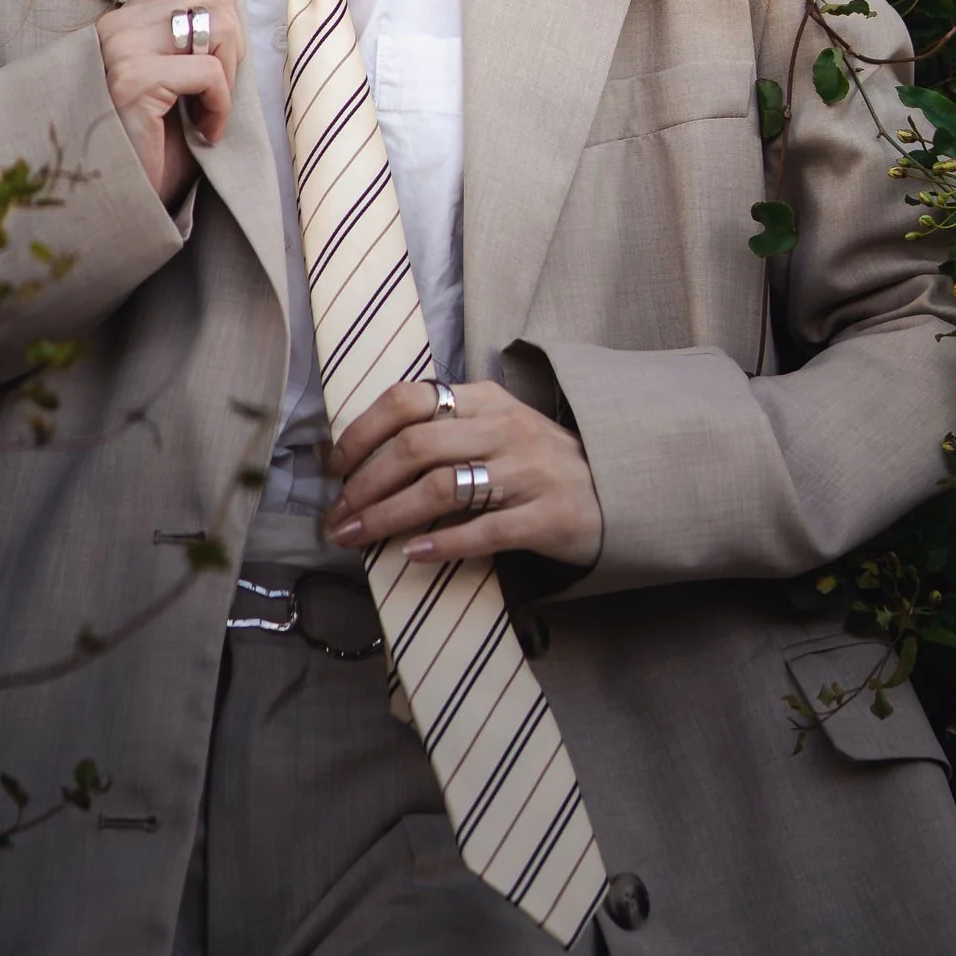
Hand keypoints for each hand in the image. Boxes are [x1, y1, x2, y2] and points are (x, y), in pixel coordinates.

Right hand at [95, 0, 240, 206]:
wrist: (118, 204)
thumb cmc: (152, 149)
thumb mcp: (176, 80)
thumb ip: (190, 36)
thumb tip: (232, 5)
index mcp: (124, 19)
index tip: (214, 54)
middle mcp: (116, 25)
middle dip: (233, 43)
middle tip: (216, 91)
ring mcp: (121, 51)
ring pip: (218, 24)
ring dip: (228, 76)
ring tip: (207, 111)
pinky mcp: (133, 82)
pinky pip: (208, 73)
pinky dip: (219, 107)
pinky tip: (204, 133)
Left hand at [324, 378, 603, 570]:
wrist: (620, 490)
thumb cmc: (540, 464)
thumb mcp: (497, 429)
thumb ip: (446, 432)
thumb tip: (366, 459)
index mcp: (486, 400)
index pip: (410, 400)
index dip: (363, 431)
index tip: (335, 467)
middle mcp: (506, 429)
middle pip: (417, 446)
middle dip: (365, 483)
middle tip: (337, 516)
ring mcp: (530, 472)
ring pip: (442, 487)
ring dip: (388, 515)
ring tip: (356, 538)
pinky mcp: (549, 516)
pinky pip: (486, 530)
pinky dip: (444, 543)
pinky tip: (413, 555)